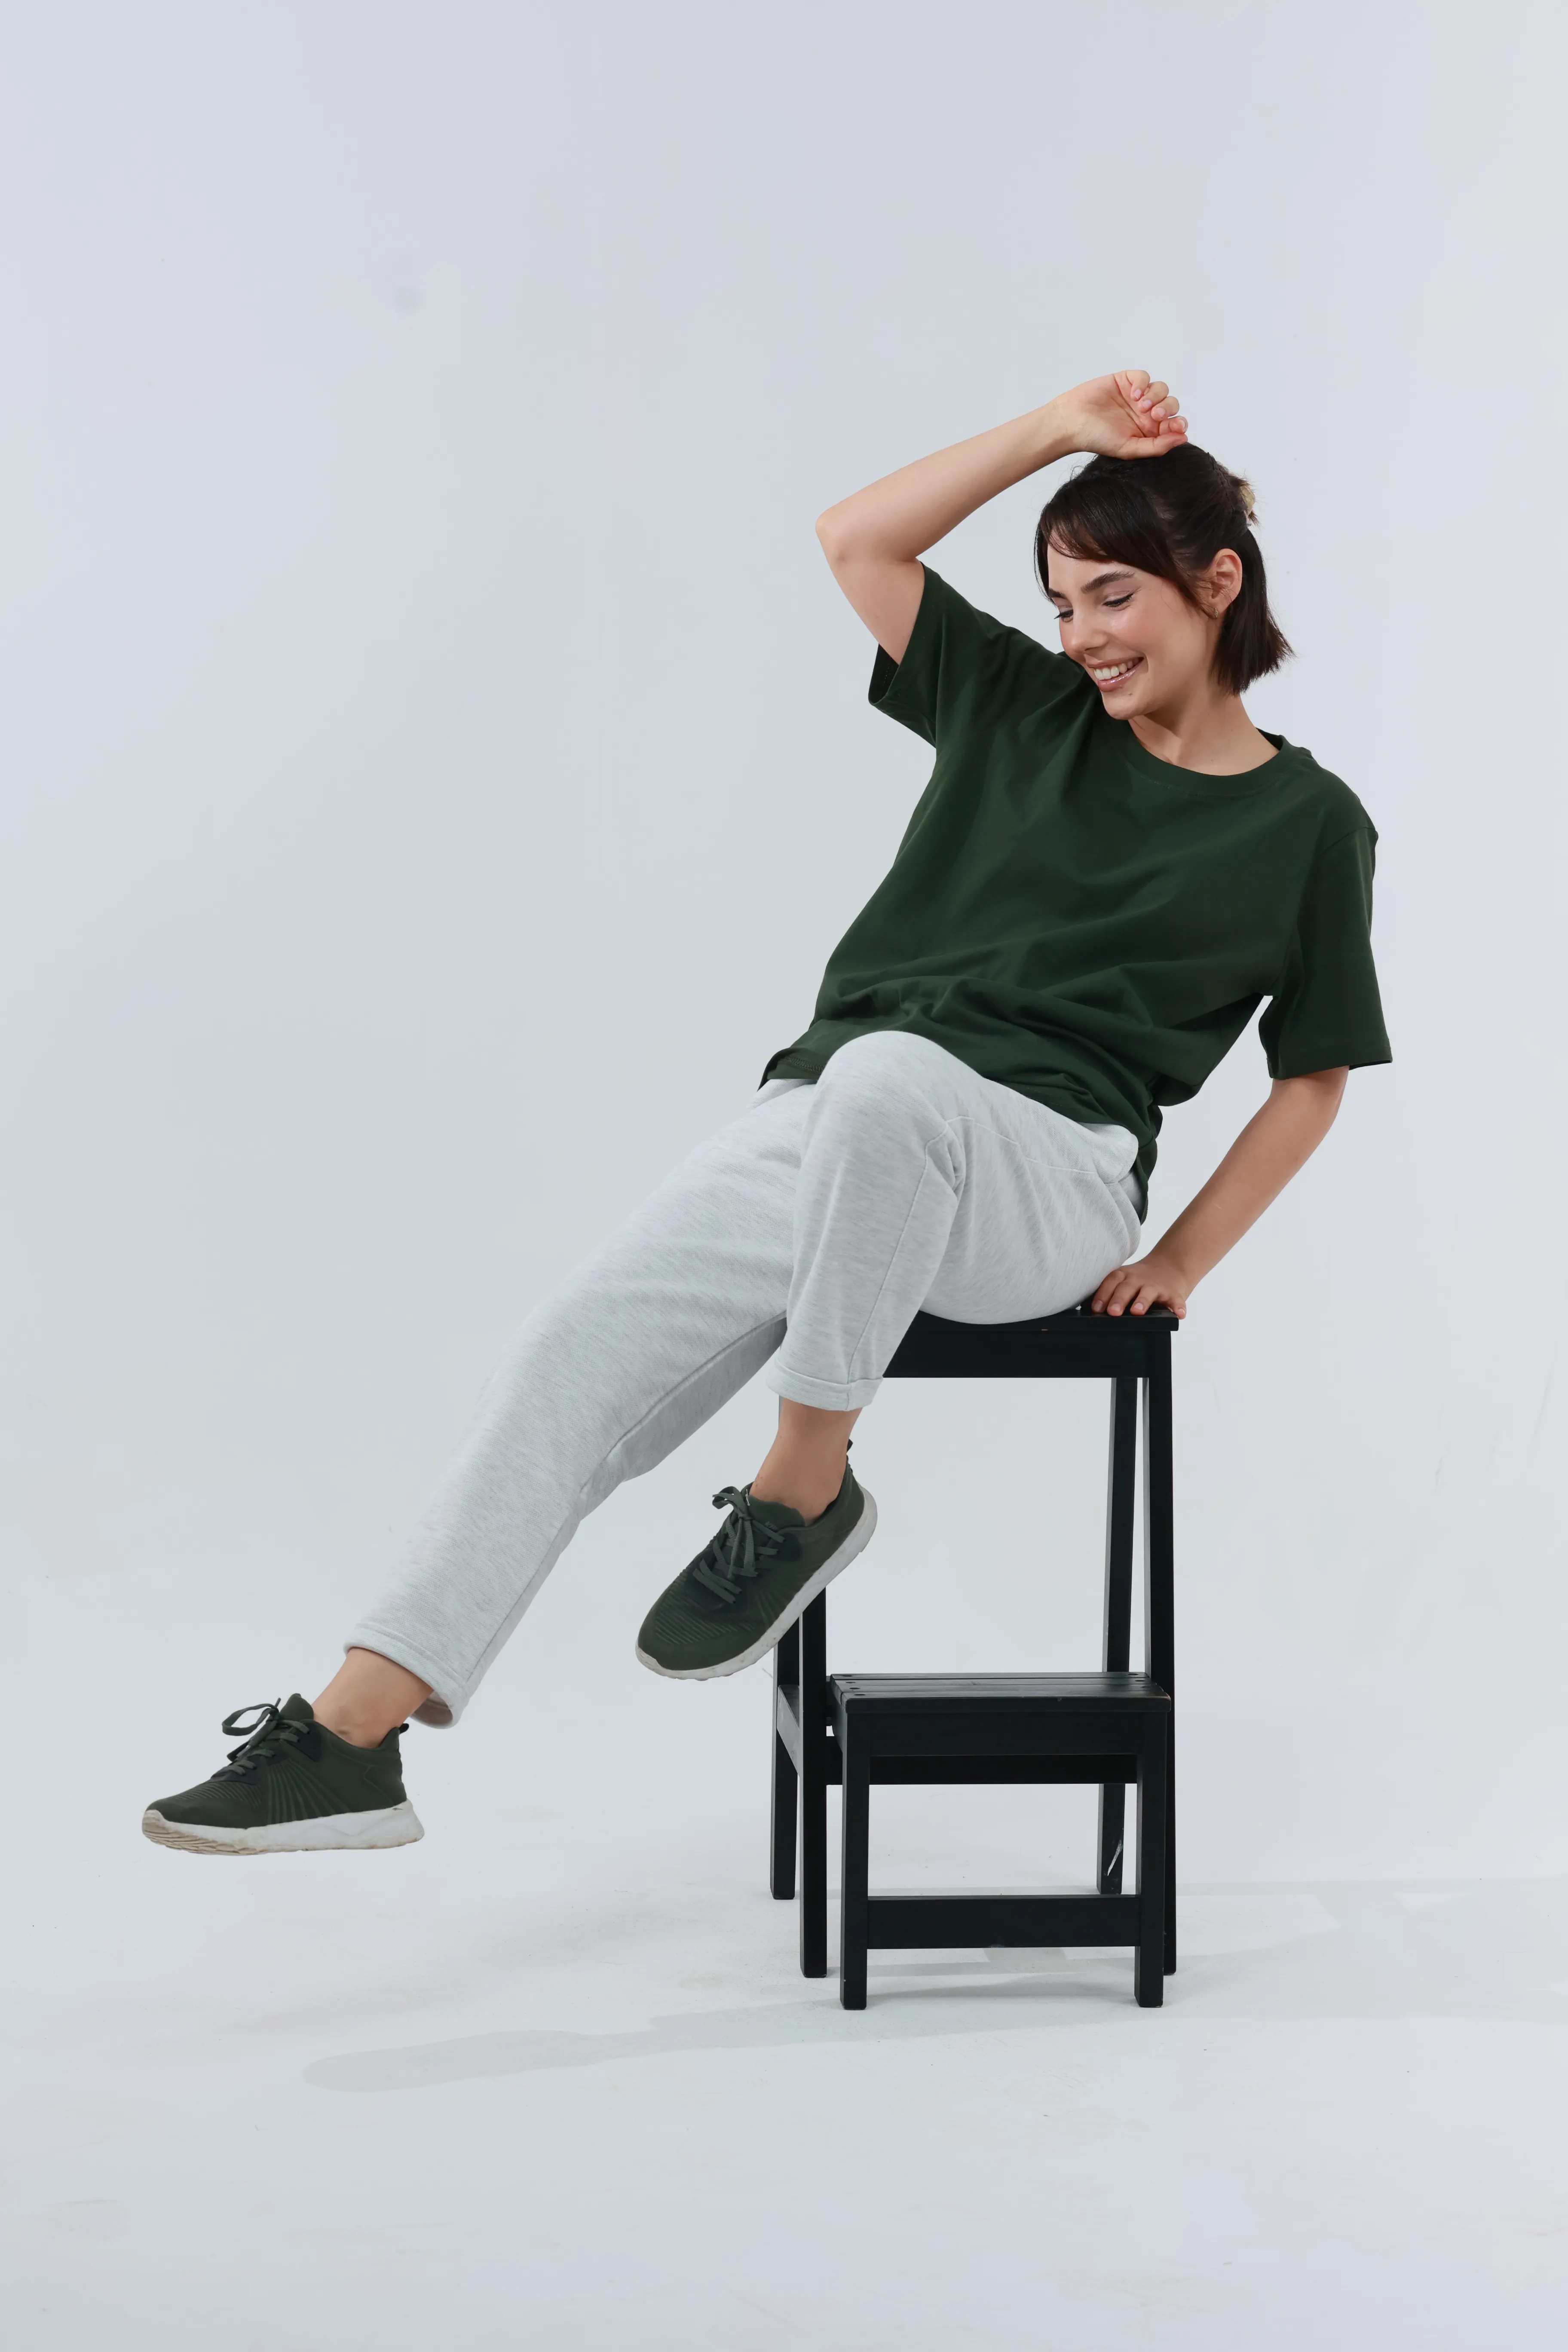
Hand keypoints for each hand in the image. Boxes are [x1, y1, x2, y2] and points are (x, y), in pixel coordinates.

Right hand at [1051, 370, 1187, 462]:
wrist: (1072, 422)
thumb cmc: (1097, 439)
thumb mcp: (1129, 448)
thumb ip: (1157, 446)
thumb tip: (1183, 439)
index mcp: (1148, 431)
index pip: (1173, 424)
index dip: (1178, 423)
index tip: (1173, 425)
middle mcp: (1145, 413)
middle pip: (1171, 404)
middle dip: (1168, 408)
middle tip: (1154, 415)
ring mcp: (1136, 396)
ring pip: (1161, 389)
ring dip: (1156, 396)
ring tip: (1139, 405)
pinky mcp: (1126, 380)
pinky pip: (1144, 377)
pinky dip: (1143, 383)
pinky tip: (1132, 394)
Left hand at [1090, 1251, 1189, 1318]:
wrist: (1170, 1267)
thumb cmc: (1140, 1281)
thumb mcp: (1124, 1281)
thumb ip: (1109, 1293)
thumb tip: (1086, 1309)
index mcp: (1124, 1276)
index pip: (1111, 1282)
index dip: (1102, 1294)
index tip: (1095, 1309)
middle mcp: (1139, 1279)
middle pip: (1127, 1287)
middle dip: (1119, 1299)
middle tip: (1113, 1312)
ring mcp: (1157, 1286)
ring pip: (1149, 1293)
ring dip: (1143, 1301)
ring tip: (1137, 1311)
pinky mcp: (1174, 1294)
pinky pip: (1176, 1301)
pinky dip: (1178, 1307)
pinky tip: (1179, 1314)